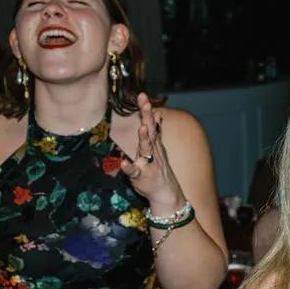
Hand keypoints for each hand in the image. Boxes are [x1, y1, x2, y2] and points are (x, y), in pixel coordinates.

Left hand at [121, 93, 185, 212]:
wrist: (165, 193)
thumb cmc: (159, 169)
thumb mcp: (159, 147)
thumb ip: (156, 130)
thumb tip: (158, 113)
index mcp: (153, 144)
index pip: (150, 124)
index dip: (146, 110)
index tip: (143, 95)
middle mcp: (152, 151)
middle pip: (149, 131)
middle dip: (147, 116)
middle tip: (144, 102)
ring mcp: (148, 163)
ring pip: (146, 149)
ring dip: (144, 138)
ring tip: (142, 128)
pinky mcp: (142, 176)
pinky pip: (135, 172)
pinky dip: (130, 168)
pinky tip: (123, 164)